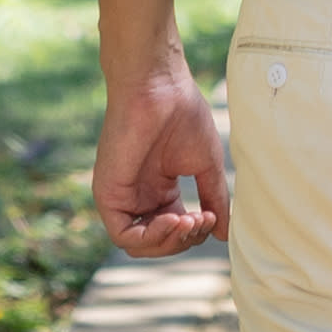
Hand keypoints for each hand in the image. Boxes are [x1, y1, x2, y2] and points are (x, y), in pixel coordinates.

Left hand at [93, 63, 229, 255]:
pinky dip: (150, 237)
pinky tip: (172, 218)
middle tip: (202, 220)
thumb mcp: (206, 165)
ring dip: (169, 242)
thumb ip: (213, 198)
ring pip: (139, 245)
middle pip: (157, 243)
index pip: (174, 231)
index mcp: (159, 190)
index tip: (212, 217)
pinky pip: (123, 235)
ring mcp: (122, 196)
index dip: (194, 234)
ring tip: (188, 221)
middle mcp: (139, 196)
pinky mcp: (107, 195)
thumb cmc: (183, 114)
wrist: (159, 86)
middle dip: (184, 240)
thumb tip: (223, 233)